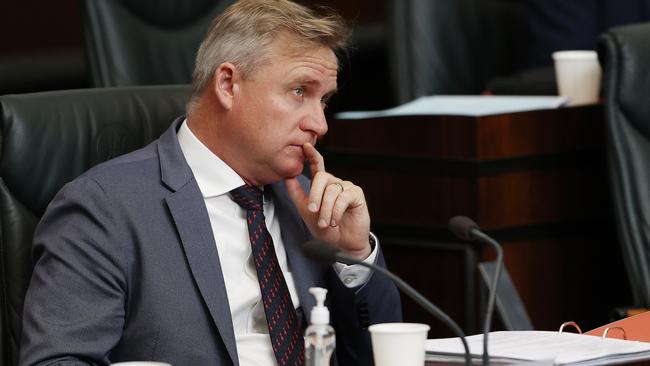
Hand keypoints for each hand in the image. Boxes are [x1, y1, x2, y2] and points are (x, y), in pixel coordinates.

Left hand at [285, 142, 371, 258]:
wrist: (342, 245)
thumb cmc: (325, 229)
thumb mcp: (306, 212)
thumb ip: (297, 194)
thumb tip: (287, 177)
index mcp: (322, 185)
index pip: (317, 165)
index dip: (312, 154)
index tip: (305, 145)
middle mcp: (335, 183)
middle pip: (322, 177)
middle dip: (314, 195)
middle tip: (312, 211)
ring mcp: (346, 187)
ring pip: (331, 190)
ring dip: (326, 210)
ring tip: (325, 223)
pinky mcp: (357, 194)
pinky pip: (343, 197)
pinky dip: (336, 212)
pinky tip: (335, 221)